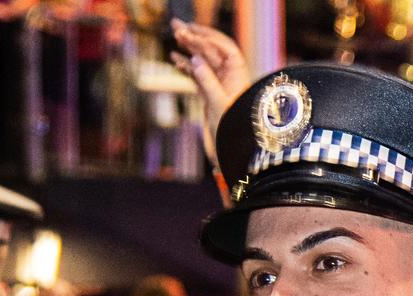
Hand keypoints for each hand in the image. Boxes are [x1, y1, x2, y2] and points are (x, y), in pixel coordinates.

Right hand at [169, 20, 249, 144]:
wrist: (232, 151)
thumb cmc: (232, 131)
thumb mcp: (219, 105)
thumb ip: (208, 82)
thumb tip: (196, 60)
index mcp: (237, 76)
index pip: (225, 48)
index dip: (209, 37)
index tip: (191, 31)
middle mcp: (229, 78)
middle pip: (212, 52)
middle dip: (195, 38)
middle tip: (176, 27)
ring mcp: (218, 86)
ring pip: (202, 62)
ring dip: (188, 49)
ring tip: (174, 36)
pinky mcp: (208, 95)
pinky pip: (196, 75)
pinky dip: (186, 67)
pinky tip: (174, 59)